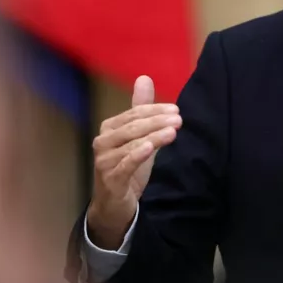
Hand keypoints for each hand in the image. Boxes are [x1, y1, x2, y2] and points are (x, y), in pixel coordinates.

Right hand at [87, 76, 181, 248]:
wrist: (114, 205)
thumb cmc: (127, 167)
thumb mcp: (138, 138)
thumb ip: (141, 109)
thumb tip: (145, 78)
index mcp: (109, 129)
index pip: (134, 113)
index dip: (155, 110)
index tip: (176, 110)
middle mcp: (103, 142)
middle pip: (133, 127)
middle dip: (157, 121)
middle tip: (179, 119)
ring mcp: (104, 161)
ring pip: (131, 144)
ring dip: (153, 136)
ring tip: (173, 132)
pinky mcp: (110, 179)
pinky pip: (125, 164)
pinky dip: (137, 155)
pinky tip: (150, 148)